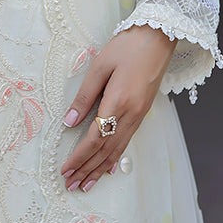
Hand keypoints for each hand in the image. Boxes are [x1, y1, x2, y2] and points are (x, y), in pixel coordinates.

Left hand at [60, 24, 175, 192]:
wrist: (158, 37)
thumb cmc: (127, 46)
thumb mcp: (100, 65)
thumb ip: (85, 95)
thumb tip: (69, 121)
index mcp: (118, 101)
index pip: (95, 138)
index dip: (79, 157)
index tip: (65, 169)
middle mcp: (131, 114)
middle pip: (106, 149)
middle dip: (87, 169)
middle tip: (70, 185)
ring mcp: (139, 115)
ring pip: (117, 149)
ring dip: (100, 168)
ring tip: (85, 184)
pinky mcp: (143, 112)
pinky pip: (127, 141)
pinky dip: (115, 157)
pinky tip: (108, 168)